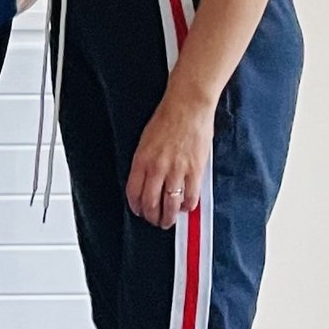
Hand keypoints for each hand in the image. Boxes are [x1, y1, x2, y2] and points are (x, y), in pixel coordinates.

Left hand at [126, 92, 214, 227]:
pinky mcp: (195, 170)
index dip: (136, 207)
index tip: (139, 211)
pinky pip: (191, 196)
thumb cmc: (167, 119)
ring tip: (169, 221)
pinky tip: (186, 207)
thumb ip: (146, 162)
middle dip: (152, 216)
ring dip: (169, 216)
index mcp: (141, 161)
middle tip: (155, 221)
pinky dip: (188, 205)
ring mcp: (177, 170)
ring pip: (170, 204)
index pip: (133, 192)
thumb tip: (146, 180)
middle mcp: (157, 168)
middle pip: (151, 202)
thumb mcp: (145, 142)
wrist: (187, 107)